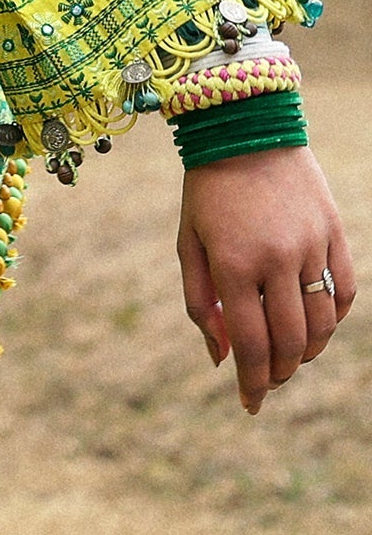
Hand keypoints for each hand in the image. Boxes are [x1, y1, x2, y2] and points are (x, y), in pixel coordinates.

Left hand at [179, 146, 354, 412]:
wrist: (245, 129)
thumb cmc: (207, 191)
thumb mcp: (189, 244)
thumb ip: (200, 303)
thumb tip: (222, 358)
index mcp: (233, 264)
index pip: (251, 345)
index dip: (252, 384)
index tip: (249, 405)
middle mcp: (276, 259)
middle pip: (291, 343)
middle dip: (279, 374)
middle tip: (267, 382)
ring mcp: (311, 246)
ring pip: (323, 323)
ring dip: (307, 352)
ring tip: (290, 358)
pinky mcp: (334, 233)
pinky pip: (346, 291)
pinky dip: (334, 318)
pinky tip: (315, 325)